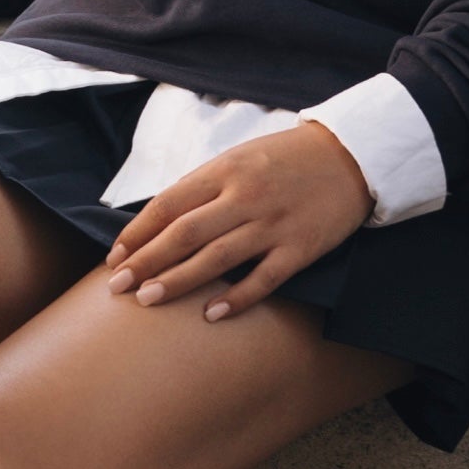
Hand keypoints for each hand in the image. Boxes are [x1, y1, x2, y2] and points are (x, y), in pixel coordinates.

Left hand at [106, 121, 371, 318]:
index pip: (168, 204)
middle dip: (146, 261)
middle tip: (118, 287)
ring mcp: (273, 223)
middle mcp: (245, 196)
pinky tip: (211, 314)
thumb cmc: (287, 158)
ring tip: (148, 300)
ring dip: (178, 280)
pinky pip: (264, 278)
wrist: (353, 155)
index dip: (137, 233)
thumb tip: (159, 218)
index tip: (115, 256)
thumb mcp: (239, 157)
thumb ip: (203, 186)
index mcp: (225, 170)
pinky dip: (237, 298)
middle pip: (184, 233)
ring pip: (216, 257)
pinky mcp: (301, 247)